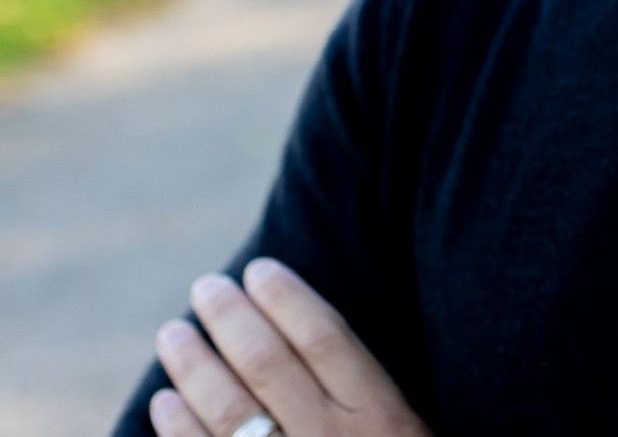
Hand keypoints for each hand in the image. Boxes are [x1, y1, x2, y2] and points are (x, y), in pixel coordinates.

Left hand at [149, 257, 431, 436]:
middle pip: (271, 362)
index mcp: (382, 416)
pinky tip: (163, 402)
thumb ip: (365, 396)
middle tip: (206, 286)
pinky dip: (177, 429)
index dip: (288, 296)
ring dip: (193, 365)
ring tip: (173, 332)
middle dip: (232, 318)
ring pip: (229, 408)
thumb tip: (302, 338)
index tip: (260, 267)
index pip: (325, 335)